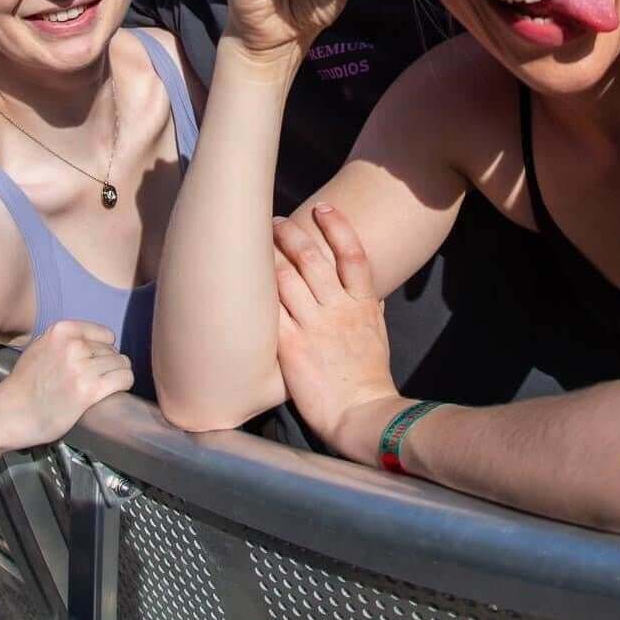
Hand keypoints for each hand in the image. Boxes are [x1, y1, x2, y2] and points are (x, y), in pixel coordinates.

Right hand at [0, 320, 133, 447]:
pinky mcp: (89, 390)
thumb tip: (94, 341)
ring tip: (103, 387)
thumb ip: (65, 340)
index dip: (103, 350)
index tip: (95, 363)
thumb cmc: (23, 384)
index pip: (105, 335)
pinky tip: (113, 391)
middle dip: (109, 365)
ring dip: (117, 375)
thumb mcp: (41, 347)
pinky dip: (123, 384)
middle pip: (114, 351)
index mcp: (62, 330)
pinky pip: (124, 378)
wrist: (8, 414)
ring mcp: (82, 368)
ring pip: (122, 364)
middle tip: (95, 380)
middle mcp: (74, 345)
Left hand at [273, 205, 401, 465]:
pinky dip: (256, 295)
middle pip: (311, 259)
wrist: (361, 412)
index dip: (338, 226)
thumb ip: (366, 307)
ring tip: (252, 245)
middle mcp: (338, 308)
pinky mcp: (291, 347)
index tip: (324, 208)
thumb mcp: (377, 333)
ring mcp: (314, 326)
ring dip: (268, 258)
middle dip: (290, 235)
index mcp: (362, 303)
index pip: (352, 253)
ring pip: (285, 279)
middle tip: (275, 222)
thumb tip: (364, 290)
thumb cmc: (369, 376)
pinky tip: (241, 282)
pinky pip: (271, 313)